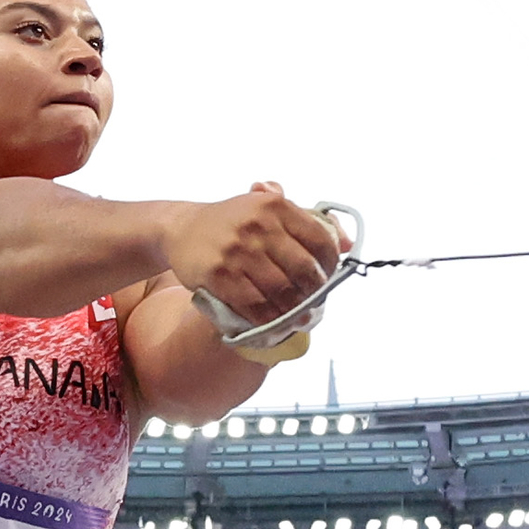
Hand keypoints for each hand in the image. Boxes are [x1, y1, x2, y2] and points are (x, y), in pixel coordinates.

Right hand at [165, 183, 345, 321]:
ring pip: (280, 292)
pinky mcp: (219, 275)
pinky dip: (268, 319)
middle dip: (314, 293)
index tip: (328, 278)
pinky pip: (253, 305)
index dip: (330, 265)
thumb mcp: (267, 209)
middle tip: (315, 305)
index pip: (319, 239)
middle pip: (303, 270)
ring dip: (293, 311)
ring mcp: (237, 251)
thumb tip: (347, 243)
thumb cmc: (233, 221)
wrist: (182, 228)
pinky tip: (274, 323)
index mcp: (275, 206)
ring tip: (298, 319)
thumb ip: (306, 221)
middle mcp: (258, 225)